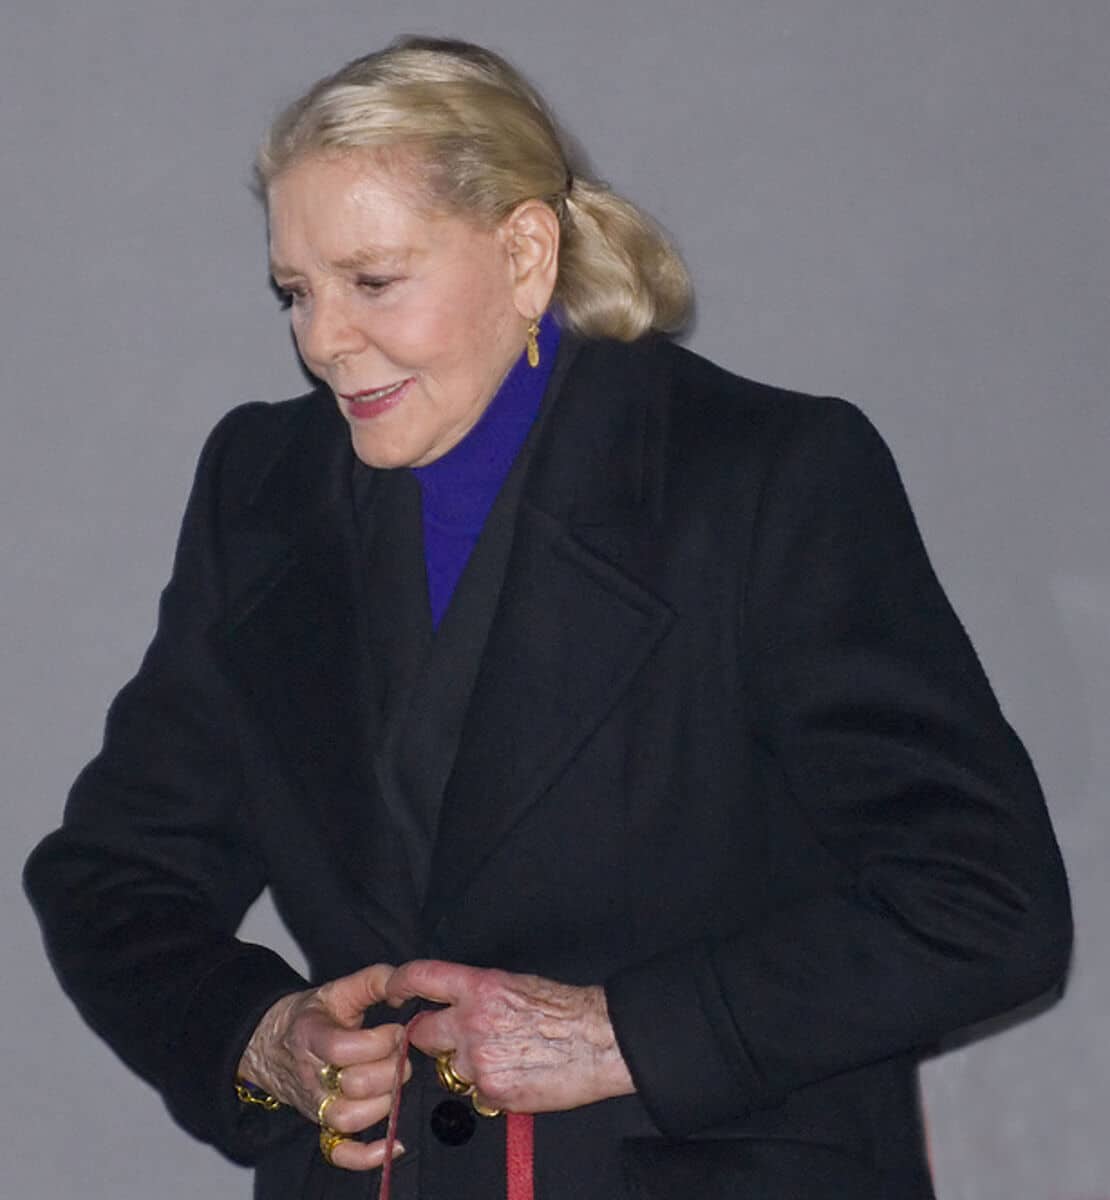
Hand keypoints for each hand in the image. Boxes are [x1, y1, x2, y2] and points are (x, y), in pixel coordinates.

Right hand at [238, 963, 409, 1170]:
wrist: (271, 1044)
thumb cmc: (311, 1016)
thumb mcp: (338, 989)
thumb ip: (373, 980)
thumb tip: (405, 988)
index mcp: (312, 1037)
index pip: (341, 1048)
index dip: (377, 1041)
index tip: (396, 1029)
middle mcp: (311, 1076)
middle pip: (352, 1086)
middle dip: (388, 1069)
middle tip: (400, 1053)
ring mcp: (315, 1105)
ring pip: (349, 1119)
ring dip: (383, 1102)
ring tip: (395, 1081)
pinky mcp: (321, 1126)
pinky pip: (340, 1152)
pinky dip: (367, 1155)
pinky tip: (393, 1144)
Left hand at [385, 960, 633, 1113]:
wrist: (598, 1041)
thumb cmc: (564, 1009)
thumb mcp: (515, 984)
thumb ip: (477, 994)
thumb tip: (454, 1003)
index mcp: (479, 986)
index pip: (422, 977)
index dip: (399, 983)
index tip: (392, 990)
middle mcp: (471, 1022)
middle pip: (421, 1033)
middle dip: (432, 1038)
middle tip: (455, 1039)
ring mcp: (479, 1060)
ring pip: (450, 1067)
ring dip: (466, 1065)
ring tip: (505, 1057)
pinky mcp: (491, 1092)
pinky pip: (475, 1092)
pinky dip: (489, 1087)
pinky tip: (516, 1074)